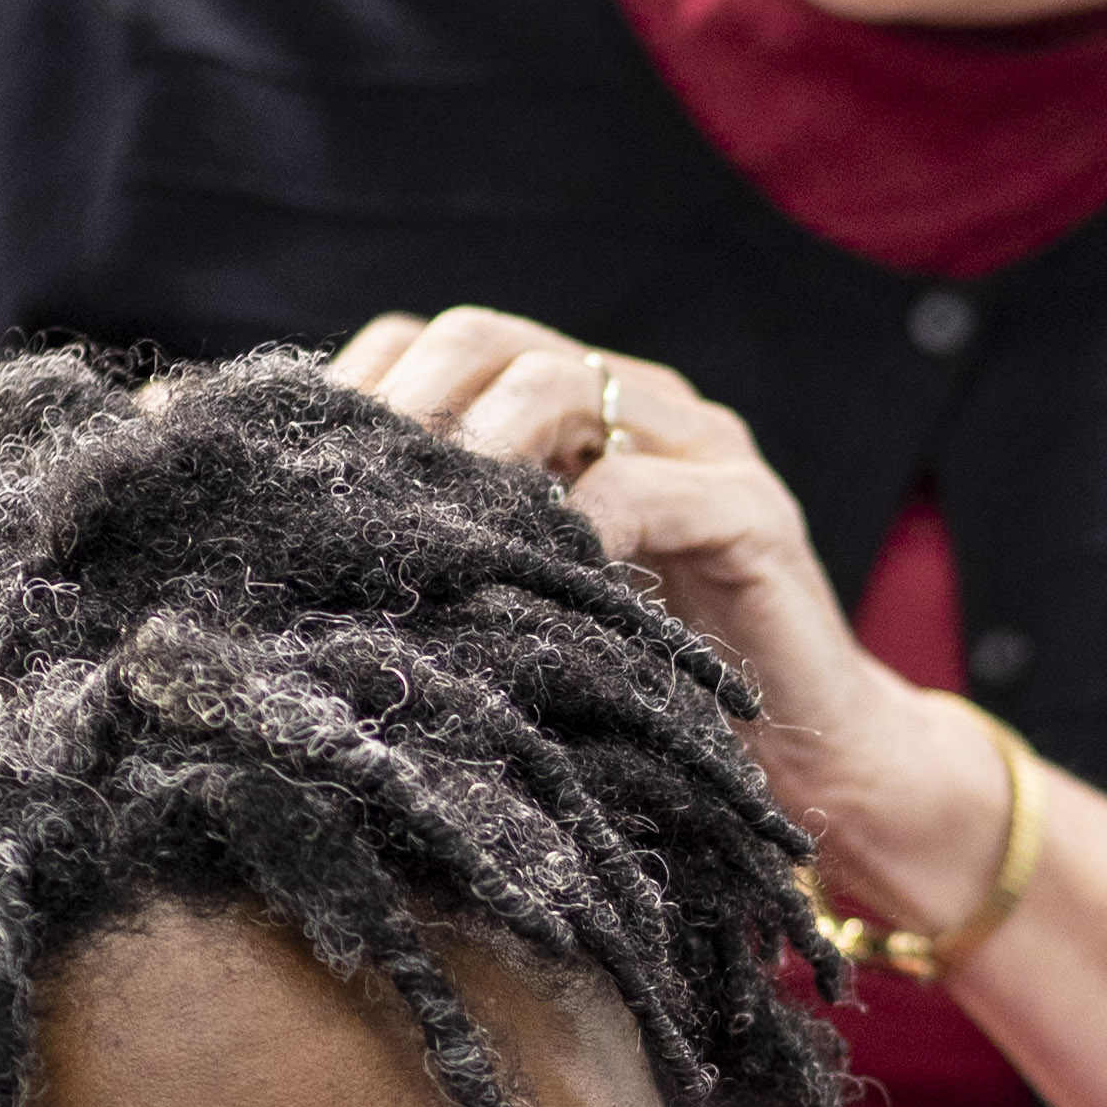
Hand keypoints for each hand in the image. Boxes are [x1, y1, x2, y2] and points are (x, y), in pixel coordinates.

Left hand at [334, 305, 1017, 944]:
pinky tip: (529, 583)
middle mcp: (634, 407)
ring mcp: (700, 448)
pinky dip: (576, 525)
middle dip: (407, 401)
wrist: (812, 769)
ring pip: (561, 383)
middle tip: (351, 491)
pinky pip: (646, 486)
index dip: (366, 385)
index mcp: (571, 416)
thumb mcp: (524, 612)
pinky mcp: (752, 511)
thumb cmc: (645, 698)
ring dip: (475, 448)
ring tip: (428, 525)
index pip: (444, 345)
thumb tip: (294, 534)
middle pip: (492, 336)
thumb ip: (450, 557)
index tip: (296, 466)